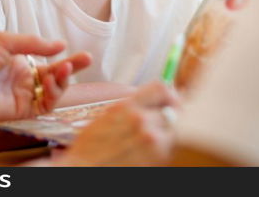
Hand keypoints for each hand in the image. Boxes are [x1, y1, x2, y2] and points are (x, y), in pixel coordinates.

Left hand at [0, 32, 91, 120]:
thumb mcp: (5, 41)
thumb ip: (34, 43)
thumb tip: (60, 45)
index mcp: (21, 66)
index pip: (50, 65)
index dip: (66, 60)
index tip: (79, 53)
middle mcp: (24, 83)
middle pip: (56, 78)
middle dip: (73, 69)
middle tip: (87, 58)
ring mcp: (23, 97)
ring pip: (54, 93)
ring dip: (63, 80)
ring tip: (63, 68)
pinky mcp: (20, 111)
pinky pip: (44, 105)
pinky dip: (52, 94)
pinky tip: (49, 80)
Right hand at [53, 81, 179, 165]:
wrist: (83, 171)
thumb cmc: (91, 147)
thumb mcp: (109, 116)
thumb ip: (132, 106)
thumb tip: (155, 100)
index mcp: (127, 107)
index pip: (161, 88)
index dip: (168, 93)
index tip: (169, 99)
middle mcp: (141, 121)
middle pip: (172, 109)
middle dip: (171, 114)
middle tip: (166, 120)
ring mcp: (151, 142)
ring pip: (175, 129)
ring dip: (169, 132)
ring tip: (157, 138)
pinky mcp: (157, 160)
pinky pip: (170, 148)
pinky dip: (166, 147)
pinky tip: (152, 150)